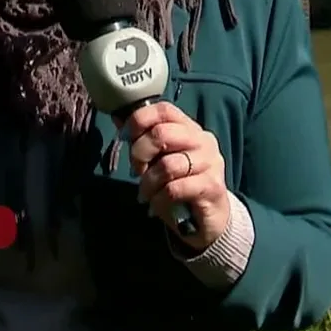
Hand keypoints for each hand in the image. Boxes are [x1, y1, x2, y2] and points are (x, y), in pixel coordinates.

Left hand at [119, 101, 229, 250]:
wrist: (208, 220)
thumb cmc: (180, 187)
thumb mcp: (158, 161)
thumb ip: (142, 140)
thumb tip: (118, 116)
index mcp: (190, 129)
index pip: (164, 110)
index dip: (140, 120)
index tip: (127, 138)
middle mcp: (203, 141)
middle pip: (162, 134)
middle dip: (140, 154)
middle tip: (137, 171)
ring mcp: (211, 163)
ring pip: (167, 165)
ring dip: (149, 183)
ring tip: (147, 193)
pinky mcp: (212, 186)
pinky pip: (174, 189)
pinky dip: (159, 199)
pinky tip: (158, 204)